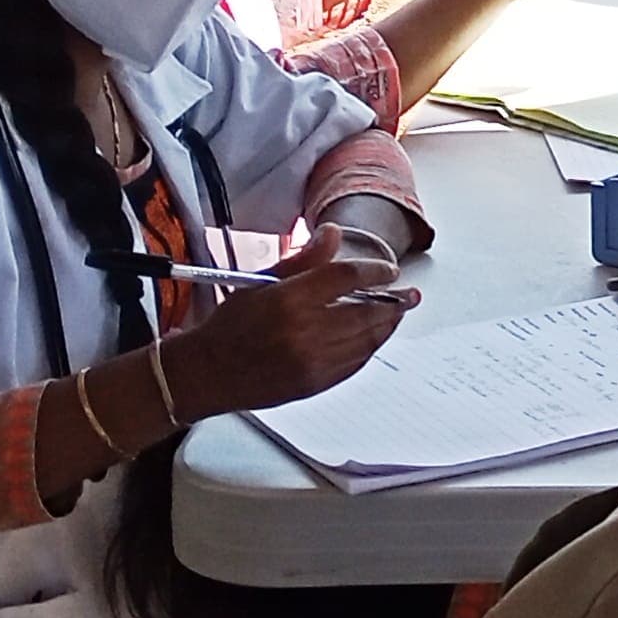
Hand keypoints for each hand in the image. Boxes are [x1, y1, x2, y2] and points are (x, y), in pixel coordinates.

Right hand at [170, 231, 414, 415]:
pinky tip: (375, 336)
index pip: (346, 277)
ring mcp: (312, 361)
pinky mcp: (316, 384)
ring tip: (398, 312)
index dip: (374, 270)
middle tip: (411, 294)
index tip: (388, 269)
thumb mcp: (261, 282)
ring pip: (367, 339)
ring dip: (387, 324)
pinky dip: (371, 347)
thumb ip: (303, 259)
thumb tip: (333, 233)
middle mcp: (303, 331)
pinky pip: (357, 362)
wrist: (207, 374)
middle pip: (367, 311)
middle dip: (396, 301)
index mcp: (288, 300)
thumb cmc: (230, 326)